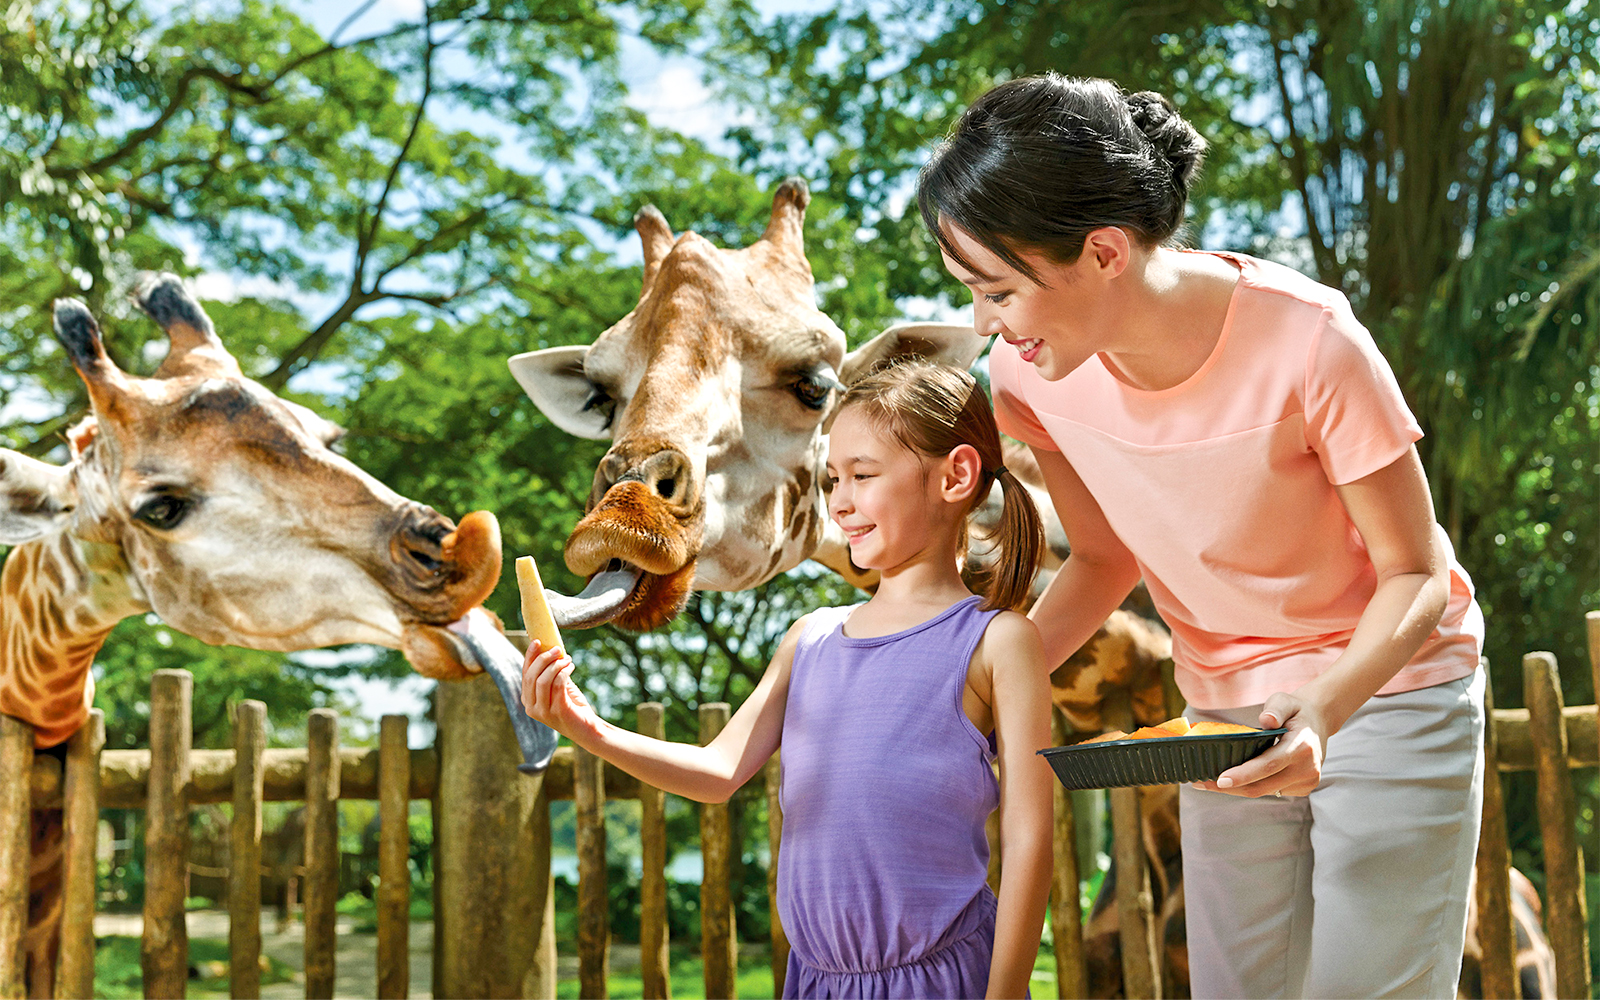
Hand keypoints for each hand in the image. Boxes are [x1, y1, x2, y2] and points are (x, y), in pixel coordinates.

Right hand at [520, 640, 597, 735]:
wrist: (588, 729)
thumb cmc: (573, 706)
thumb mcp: (559, 688)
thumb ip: (552, 673)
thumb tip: (551, 649)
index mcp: (528, 701)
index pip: (525, 674)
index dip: (530, 656)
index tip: (538, 641)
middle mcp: (531, 708)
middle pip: (531, 676)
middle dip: (543, 658)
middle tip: (557, 648)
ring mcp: (542, 712)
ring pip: (542, 680)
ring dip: (555, 664)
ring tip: (567, 658)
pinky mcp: (557, 711)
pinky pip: (557, 685)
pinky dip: (564, 672)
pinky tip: (571, 667)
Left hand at [1192, 692, 1330, 797]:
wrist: (1318, 723)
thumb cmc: (1295, 711)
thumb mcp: (1285, 700)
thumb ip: (1275, 708)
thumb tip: (1266, 720)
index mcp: (1302, 746)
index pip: (1268, 764)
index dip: (1243, 774)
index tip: (1220, 780)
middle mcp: (1307, 768)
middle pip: (1262, 785)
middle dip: (1230, 787)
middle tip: (1200, 783)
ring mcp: (1307, 781)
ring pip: (1265, 791)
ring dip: (1238, 788)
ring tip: (1209, 782)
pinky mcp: (1304, 788)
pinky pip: (1272, 791)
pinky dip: (1253, 785)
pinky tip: (1237, 779)